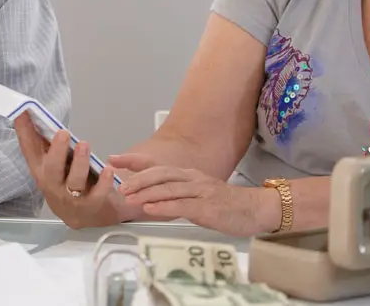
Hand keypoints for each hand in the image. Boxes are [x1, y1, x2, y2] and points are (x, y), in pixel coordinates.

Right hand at [14, 112, 136, 228]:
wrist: (85, 216)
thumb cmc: (66, 181)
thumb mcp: (53, 164)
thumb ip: (46, 144)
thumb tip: (34, 114)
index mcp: (41, 170)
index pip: (29, 150)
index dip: (24, 132)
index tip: (23, 112)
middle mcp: (52, 185)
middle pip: (51, 170)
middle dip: (57, 151)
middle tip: (63, 133)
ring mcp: (71, 198)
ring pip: (74, 182)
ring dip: (79, 163)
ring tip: (84, 145)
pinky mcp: (91, 205)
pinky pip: (97, 195)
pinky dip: (103, 182)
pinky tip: (108, 169)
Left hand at [115, 160, 275, 236]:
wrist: (255, 209)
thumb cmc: (225, 206)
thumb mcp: (197, 198)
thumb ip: (176, 197)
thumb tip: (151, 201)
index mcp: (188, 175)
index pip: (157, 166)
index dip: (135, 162)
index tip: (114, 159)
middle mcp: (192, 178)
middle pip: (159, 174)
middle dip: (137, 179)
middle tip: (118, 186)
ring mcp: (200, 191)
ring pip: (168, 188)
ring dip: (146, 192)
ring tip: (128, 196)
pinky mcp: (206, 207)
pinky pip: (181, 205)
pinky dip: (163, 206)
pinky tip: (149, 208)